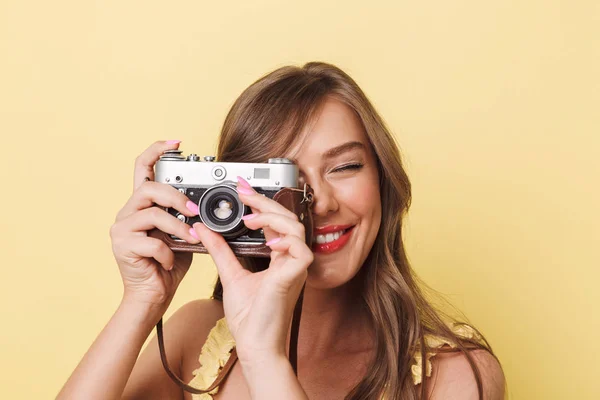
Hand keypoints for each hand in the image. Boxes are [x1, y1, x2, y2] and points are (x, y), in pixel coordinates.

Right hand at [110, 140, 201, 309]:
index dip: (156, 151)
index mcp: (142, 206)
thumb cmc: (167, 265)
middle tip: (194, 211)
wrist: (151, 297)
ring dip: (178, 227)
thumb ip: (187, 218)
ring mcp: (121, 229)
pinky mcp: (122, 246)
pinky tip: (171, 262)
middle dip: (176, 197)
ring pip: (152, 214)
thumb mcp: (182, 235)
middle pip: (148, 188)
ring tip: (191, 240)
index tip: (176, 142)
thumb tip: (208, 205)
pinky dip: (168, 253)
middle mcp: (127, 212)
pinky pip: (152, 242)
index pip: (142, 168)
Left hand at [191, 177, 313, 364]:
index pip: (274, 222)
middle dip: (265, 201)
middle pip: (287, 219)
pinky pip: (301, 250)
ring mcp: (296, 268)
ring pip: (297, 228)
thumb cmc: (249, 318)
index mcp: (279, 258)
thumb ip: (220, 250)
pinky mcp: (296, 277)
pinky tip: (268, 240)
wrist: (254, 345)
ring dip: (273, 217)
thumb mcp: (230, 274)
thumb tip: (204, 229)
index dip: (260, 202)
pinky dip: (286, 240)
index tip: (242, 188)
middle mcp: (290, 260)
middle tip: (243, 191)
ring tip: (250, 217)